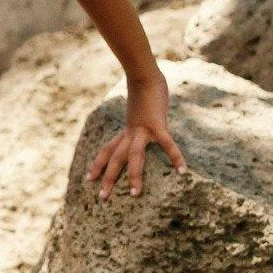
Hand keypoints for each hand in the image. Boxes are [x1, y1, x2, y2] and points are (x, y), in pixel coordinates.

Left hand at [84, 71, 183, 193]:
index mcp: (126, 130)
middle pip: (115, 158)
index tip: (89, 178)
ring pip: (134, 156)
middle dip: (108, 177)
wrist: (144, 75)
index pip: (108, 149)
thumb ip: (140, 118)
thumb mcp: (138, 109)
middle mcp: (130, 132)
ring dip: (133, 175)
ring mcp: (143, 129)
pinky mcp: (158, 124)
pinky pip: (167, 144)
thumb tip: (145, 120)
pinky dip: (175, 157)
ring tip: (135, 194)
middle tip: (102, 198)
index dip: (98, 164)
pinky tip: (182, 171)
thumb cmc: (144, 90)